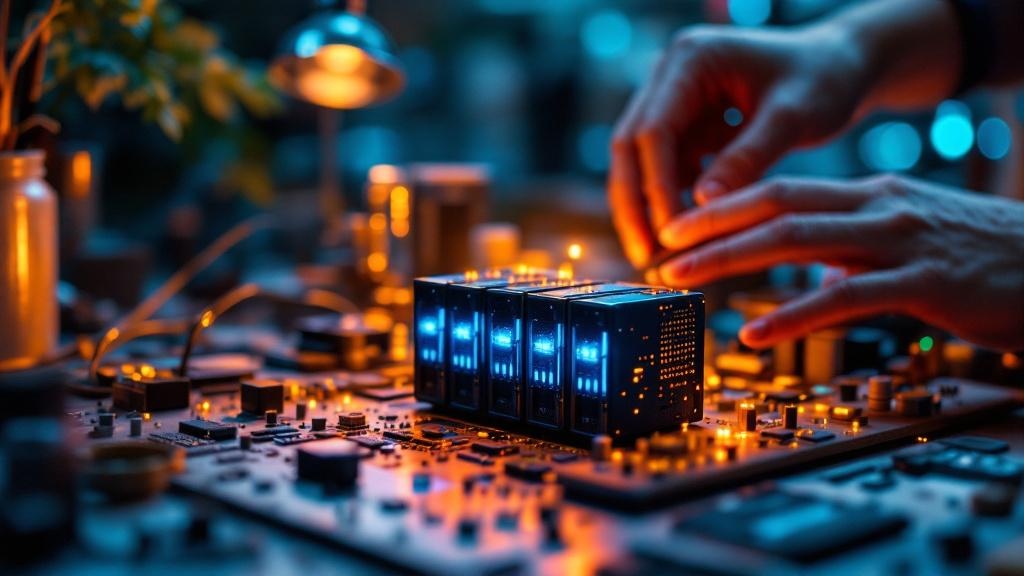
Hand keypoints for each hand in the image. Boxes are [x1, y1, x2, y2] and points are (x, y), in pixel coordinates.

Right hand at [608, 23, 868, 266]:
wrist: (841, 66)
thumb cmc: (825, 79)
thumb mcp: (793, 117)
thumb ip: (748, 158)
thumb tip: (702, 206)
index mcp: (690, 59)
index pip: (654, 131)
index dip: (655, 186)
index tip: (667, 236)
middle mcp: (671, 75)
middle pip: (630, 146)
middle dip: (634, 203)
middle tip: (643, 256)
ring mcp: (674, 99)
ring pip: (640, 161)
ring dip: (647, 207)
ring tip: (660, 256)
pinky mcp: (686, 123)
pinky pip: (666, 167)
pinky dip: (671, 201)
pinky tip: (687, 235)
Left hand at [657, 175, 1023, 350]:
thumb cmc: (979, 257)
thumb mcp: (909, 237)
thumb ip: (856, 247)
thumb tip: (813, 269)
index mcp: (871, 196)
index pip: (782, 190)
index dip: (724, 205)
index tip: (679, 224)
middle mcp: (879, 207)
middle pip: (778, 206)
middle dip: (712, 226)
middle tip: (662, 248)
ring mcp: (901, 241)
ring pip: (800, 239)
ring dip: (733, 258)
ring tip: (686, 278)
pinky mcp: (926, 283)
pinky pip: (846, 296)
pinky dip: (793, 313)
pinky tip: (755, 331)